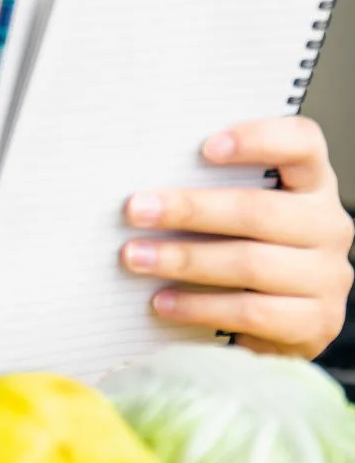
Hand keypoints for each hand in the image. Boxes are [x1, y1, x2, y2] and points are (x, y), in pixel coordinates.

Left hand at [120, 115, 353, 358]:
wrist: (280, 322)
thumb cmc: (241, 247)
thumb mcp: (234, 213)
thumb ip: (208, 190)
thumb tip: (143, 189)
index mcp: (310, 183)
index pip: (301, 144)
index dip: (259, 140)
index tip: (206, 147)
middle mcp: (328, 225)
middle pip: (258, 210)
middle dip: (189, 210)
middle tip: (136, 210)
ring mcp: (328, 275)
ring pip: (250, 263)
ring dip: (183, 259)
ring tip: (135, 257)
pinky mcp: (317, 321)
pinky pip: (251, 311)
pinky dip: (199, 306)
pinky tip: (163, 302)